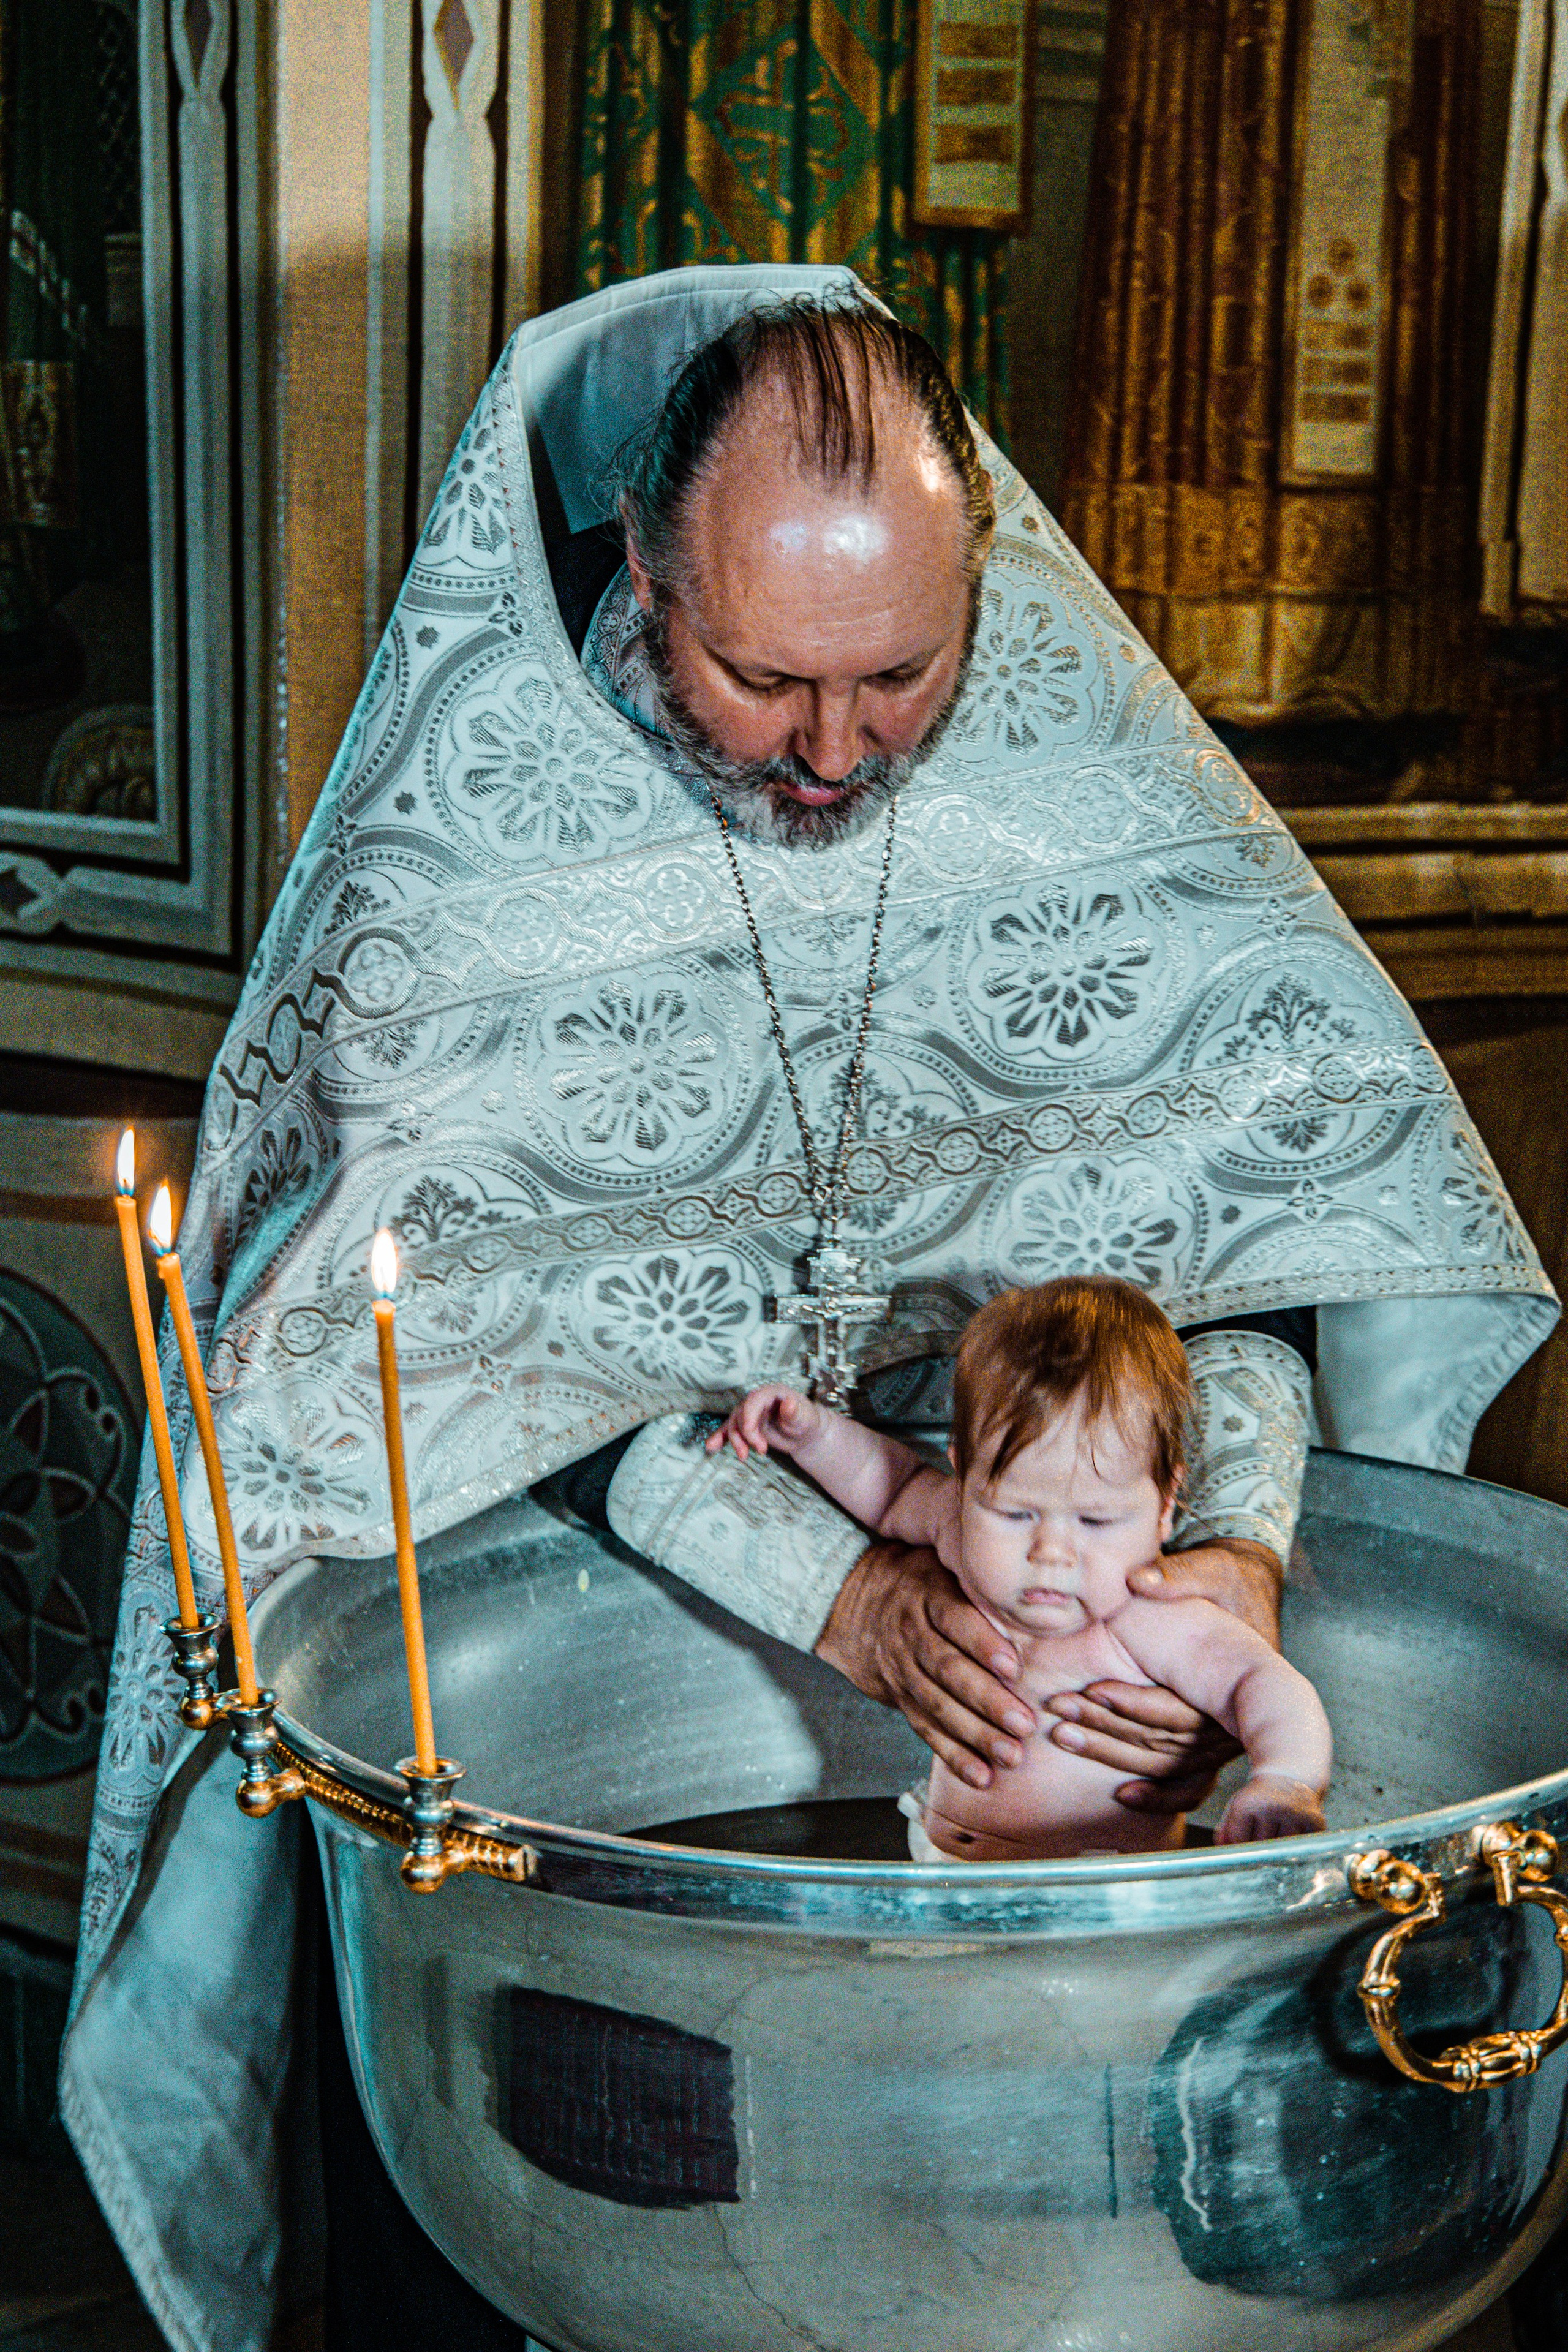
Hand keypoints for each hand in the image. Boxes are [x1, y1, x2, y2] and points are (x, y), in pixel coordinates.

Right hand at [704, 1384, 817, 1463]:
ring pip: (734, 1424)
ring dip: (736, 1441)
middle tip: (760, 1451)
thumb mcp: (805, 1418)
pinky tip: (710, 1447)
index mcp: (771, 1393)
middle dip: (745, 1435)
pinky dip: (720, 1438)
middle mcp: (757, 1400)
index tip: (754, 1439)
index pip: (752, 1402)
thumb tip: (788, 1403)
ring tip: (744, 1457)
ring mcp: (750, 1413)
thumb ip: (795, 1411)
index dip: (749, 1420)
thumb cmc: (807, 1422)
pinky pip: (730, 1430)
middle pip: (740, 1414)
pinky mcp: (747, 1426)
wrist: (806, 1435)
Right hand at [814, 1541, 1035, 1788]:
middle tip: (1024, 1724)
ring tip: (1011, 1755)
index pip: (955, 1620)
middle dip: (987, 1701)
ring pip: (938, 1706)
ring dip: (976, 1735)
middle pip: (948, 1671)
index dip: (983, 1644)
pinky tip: (981, 1777)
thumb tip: (1037, 1588)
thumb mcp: (938, 1562)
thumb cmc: (915, 1580)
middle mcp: (911, 1635)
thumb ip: (976, 1576)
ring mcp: (903, 1671)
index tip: (1013, 1666)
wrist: (850, 1601)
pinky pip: (926, 1730)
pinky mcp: (900, 1699)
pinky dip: (953, 1756)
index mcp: (926, 1596)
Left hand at [1045, 1537, 1283, 1814]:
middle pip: (1166, 1741)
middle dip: (1109, 1727)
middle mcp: (1230, 1718)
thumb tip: (1139, 1578)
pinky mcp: (1208, 1748)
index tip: (1091, 1688)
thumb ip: (1179, 1575)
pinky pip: (1188, 1785)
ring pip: (1166, 1764)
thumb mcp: (1212, 1571)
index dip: (1134, 1703)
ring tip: (1064, 1735)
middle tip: (1060, 1712)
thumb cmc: (1229, 1584)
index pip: (1180, 1709)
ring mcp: (1221, 1738)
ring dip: (1112, 1752)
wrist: (1248, 1600)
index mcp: (1233, 1680)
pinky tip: (1123, 1795)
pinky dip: (1158, 1795)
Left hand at [1214, 1773, 1325, 1844]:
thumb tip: (1222, 1850)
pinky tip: (1293, 1829)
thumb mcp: (1238, 1805)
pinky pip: (1302, 1849)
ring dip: (1279, 1847)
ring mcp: (1296, 1816)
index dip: (1239, 1842)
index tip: (1244, 1835)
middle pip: (1260, 1848)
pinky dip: (1297, 1845)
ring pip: (1281, 1851)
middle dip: (1259, 1845)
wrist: (1291, 1774)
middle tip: (1264, 1828)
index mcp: (1249, 1803)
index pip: (1238, 1841)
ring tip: (1278, 1827)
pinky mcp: (1316, 1822)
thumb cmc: (1259, 1796)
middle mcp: (1274, 1808)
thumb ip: (1226, 1829)